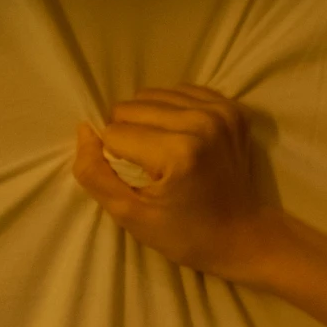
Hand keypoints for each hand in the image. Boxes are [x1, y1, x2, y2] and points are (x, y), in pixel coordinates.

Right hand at [72, 85, 273, 279]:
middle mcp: (201, 122)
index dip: (115, 160)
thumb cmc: (184, 233)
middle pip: (131, 107)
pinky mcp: (230, 107)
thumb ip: (95, 175)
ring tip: (162, 151)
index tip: (139, 183)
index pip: (114, 134)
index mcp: (178, 152)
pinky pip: (180, 91)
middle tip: (148, 167)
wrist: (242, 235)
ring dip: (148, 121)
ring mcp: (220, 110)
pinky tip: (180, 137)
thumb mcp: (130, 215)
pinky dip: (171, 112)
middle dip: (128, 136)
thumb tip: (84, 131)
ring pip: (152, 95)